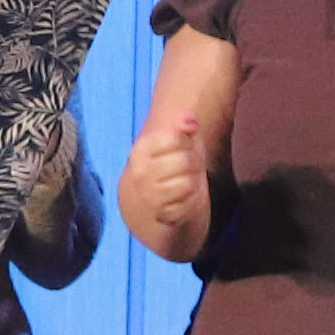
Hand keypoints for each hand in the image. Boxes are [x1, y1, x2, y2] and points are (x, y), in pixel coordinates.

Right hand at [115, 110, 216, 262]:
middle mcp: (140, 173)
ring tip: (185, 183)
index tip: (181, 149)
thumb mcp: (174, 142)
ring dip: (193, 183)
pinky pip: (191, 204)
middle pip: (186, 160)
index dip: (186, 142)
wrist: (148, 203)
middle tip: (187, 168)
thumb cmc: (167, 165)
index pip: (176, 138)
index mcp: (140, 151)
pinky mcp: (162, 215)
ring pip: (190, 183)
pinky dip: (192, 201)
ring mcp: (149, 196)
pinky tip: (183, 199)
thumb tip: (191, 119)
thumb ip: (183, 127)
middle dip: (194, 163)